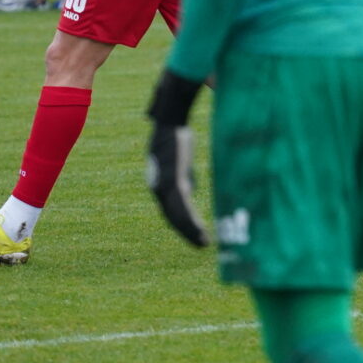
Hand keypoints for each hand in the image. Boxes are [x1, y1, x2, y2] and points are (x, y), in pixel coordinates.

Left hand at [144, 71, 207, 248]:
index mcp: (160, 182)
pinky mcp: (173, 180)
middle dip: (186, 232)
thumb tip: (189, 190)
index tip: (194, 234)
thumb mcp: (180, 160)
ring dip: (190, 231)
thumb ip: (183, 176)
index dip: (182, 223)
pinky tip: (201, 230)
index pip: (170, 208)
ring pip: (177, 215)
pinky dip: (191, 221)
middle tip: (200, 245)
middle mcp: (158, 186)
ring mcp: (164, 184)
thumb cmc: (177, 134)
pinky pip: (182, 206)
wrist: (171, 118)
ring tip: (203, 243)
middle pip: (172, 216)